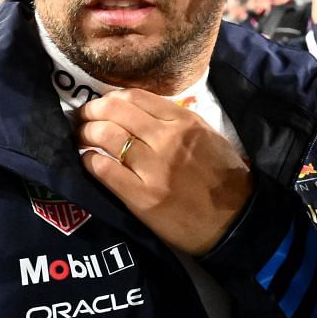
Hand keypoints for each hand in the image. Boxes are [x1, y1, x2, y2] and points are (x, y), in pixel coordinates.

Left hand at [77, 88, 252, 255]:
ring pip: (105, 137)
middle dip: (90, 112)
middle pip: (114, 112)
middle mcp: (167, 139)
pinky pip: (104, 170)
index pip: (134, 97)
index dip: (109, 98)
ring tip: (81, 139)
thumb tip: (140, 111)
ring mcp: (153, 168)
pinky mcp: (142, 196)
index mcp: (184, 121)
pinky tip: (89, 161)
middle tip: (82, 120)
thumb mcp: (207, 136)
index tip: (99, 106)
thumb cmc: (223, 177)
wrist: (235, 220)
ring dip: (85, 135)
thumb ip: (176, 120)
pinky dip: (90, 161)